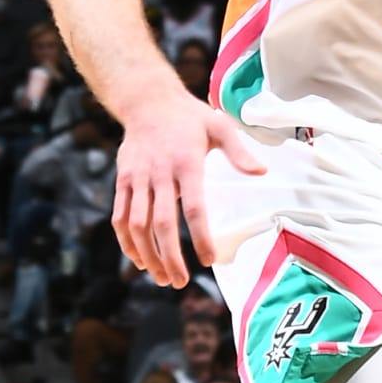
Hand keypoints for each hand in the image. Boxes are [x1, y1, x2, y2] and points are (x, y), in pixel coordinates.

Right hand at [111, 83, 268, 284]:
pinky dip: (126, 242)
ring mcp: (137, 178)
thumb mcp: (219, 126)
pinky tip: (138, 260)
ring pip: (137, 224)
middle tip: (180, 282)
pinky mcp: (122, 180)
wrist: (147, 100)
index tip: (208, 260)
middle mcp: (159, 173)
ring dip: (147, 255)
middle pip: (162, 223)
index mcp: (187, 163)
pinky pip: (119, 216)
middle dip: (170, 256)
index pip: (194, 208)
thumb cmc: (189, 116)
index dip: (200, 237)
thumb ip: (239, 152)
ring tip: (161, 277)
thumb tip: (262, 171)